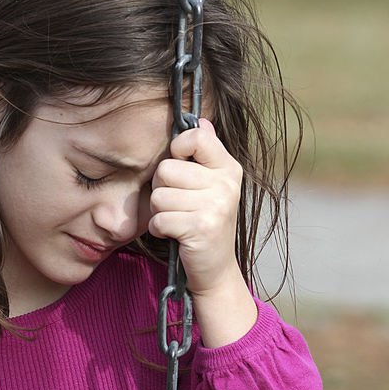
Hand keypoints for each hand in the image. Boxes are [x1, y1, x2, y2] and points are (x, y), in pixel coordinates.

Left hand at [148, 118, 243, 296]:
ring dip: (160, 211)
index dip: (177, 150)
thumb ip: (204, 155)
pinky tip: (174, 234)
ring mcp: (215, 206)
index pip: (195, 137)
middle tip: (178, 205)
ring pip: (159, 195)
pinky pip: (159, 219)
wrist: (216, 270)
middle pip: (166, 168)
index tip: (181, 166)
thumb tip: (200, 120)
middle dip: (162, 188)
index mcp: (229, 168)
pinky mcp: (201, 228)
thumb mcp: (211, 187)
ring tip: (178, 220)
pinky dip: (160, 229)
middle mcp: (226, 184)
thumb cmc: (206, 224)